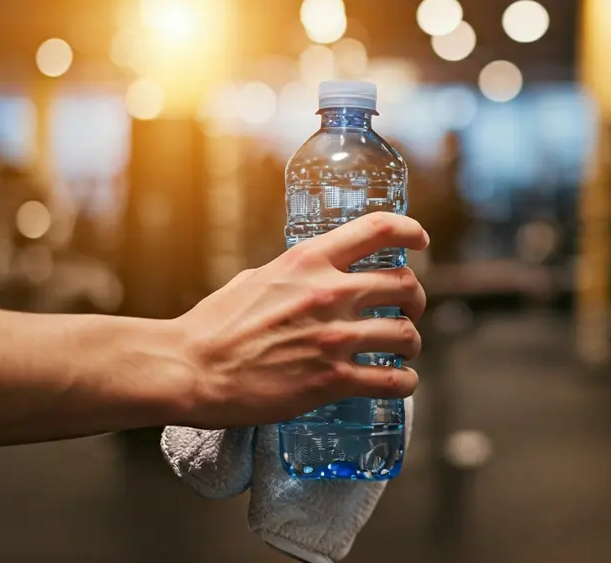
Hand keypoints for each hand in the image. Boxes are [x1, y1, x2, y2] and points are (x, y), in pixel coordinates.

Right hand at [172, 212, 428, 428]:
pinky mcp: (332, 380)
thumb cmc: (213, 325)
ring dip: (411, 344)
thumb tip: (311, 276)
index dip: (410, 231)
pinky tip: (400, 383)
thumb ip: (292, 274)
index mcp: (309, 261)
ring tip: (403, 352)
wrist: (189, 369)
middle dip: (415, 299)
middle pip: (404, 285)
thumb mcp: (255, 278)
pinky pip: (392, 380)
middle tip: (410, 311)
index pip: (378, 229)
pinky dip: (404, 382)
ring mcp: (334, 338)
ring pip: (406, 335)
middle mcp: (330, 293)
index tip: (421, 241)